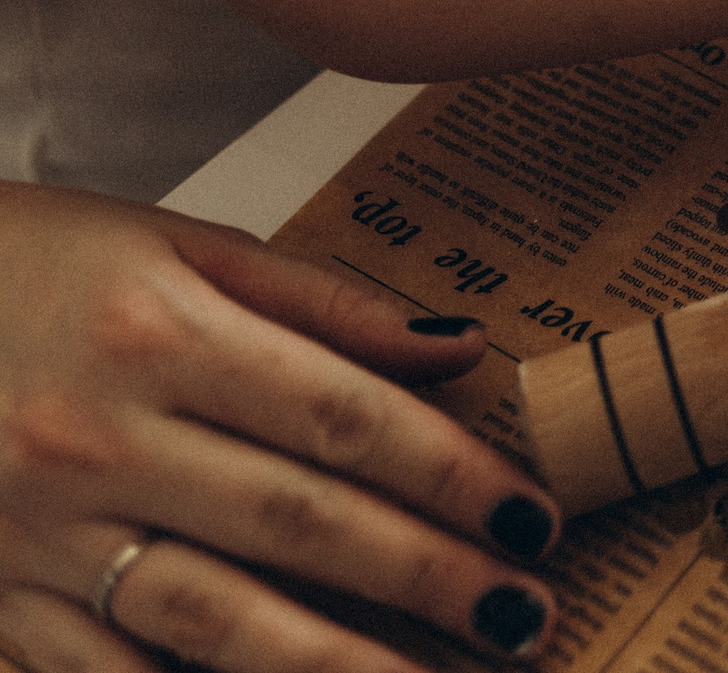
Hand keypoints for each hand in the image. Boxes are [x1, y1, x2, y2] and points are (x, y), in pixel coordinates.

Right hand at [0, 184, 558, 672]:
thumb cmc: (34, 267)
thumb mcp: (176, 244)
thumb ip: (324, 301)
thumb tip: (461, 352)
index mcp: (160, 337)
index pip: (342, 419)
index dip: (449, 475)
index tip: (531, 516)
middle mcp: (100, 441)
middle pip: (298, 524)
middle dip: (426, 578)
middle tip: (523, 614)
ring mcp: (42, 533)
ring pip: (213, 622)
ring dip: (338, 667)